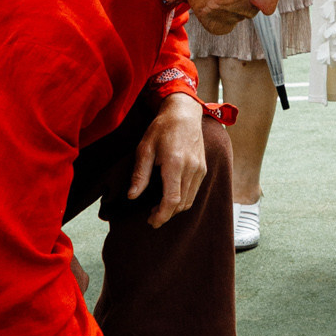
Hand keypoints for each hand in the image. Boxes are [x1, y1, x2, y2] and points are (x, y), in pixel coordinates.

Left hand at [127, 94, 208, 226]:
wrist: (184, 114)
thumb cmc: (163, 128)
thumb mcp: (145, 148)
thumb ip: (140, 174)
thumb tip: (132, 195)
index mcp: (175, 163)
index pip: (172, 200)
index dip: (162, 215)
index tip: (151, 221)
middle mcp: (191, 168)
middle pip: (181, 204)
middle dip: (166, 215)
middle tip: (151, 218)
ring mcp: (199, 169)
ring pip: (189, 200)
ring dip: (174, 209)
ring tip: (158, 209)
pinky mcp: (203, 169)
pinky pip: (194, 192)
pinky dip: (183, 200)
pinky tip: (170, 197)